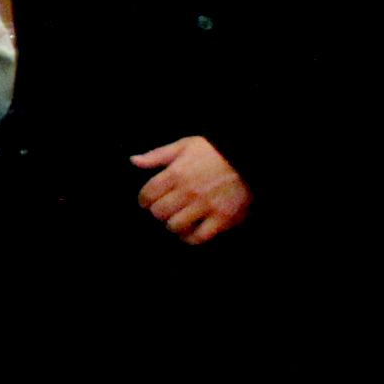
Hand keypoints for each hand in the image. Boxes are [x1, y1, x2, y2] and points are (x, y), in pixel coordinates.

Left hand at [133, 136, 250, 243]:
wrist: (250, 158)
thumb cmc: (215, 151)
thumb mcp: (185, 146)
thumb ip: (157, 155)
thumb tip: (134, 161)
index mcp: (176, 173)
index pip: (147, 195)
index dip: (144, 200)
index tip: (149, 201)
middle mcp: (188, 191)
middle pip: (159, 213)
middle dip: (158, 212)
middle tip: (165, 210)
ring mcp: (205, 206)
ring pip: (175, 226)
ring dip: (173, 225)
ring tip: (178, 219)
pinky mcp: (222, 218)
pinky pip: (198, 237)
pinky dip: (190, 238)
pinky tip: (190, 231)